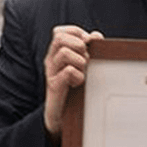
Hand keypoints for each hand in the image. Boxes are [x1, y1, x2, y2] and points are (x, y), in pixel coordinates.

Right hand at [43, 25, 102, 140]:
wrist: (61, 115)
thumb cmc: (73, 88)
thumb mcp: (81, 66)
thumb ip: (88, 49)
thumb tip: (96, 35)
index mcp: (56, 53)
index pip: (60, 31)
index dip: (76, 33)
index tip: (87, 44)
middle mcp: (51, 60)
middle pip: (59, 37)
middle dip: (77, 45)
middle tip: (85, 58)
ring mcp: (51, 72)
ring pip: (63, 53)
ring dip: (79, 60)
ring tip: (83, 71)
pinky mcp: (54, 86)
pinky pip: (68, 71)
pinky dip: (78, 75)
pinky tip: (79, 82)